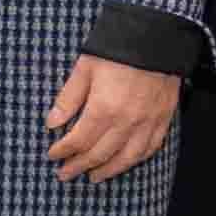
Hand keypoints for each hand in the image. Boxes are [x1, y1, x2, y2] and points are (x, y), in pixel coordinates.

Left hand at [44, 53, 181, 182]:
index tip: (52, 156)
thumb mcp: (84, 68)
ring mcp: (148, 123)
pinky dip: (135, 160)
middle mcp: (127, 122)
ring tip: (93, 177)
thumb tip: (51, 123)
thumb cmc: (115, 50)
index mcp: (104, 109)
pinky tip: (124, 163)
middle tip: (65, 174)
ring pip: (126, 158)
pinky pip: (150, 149)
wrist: (156, 38)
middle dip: (79, 166)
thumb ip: (68, 98)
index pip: (79, 140)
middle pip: (100, 154)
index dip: (63, 151)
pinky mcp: (163, 120)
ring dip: (107, 170)